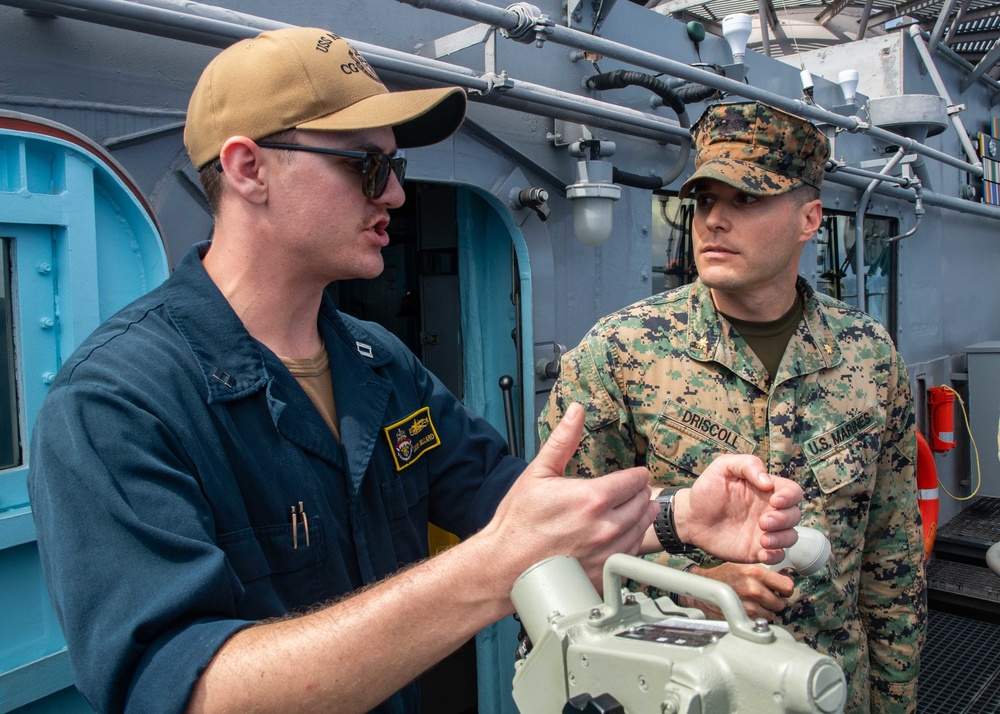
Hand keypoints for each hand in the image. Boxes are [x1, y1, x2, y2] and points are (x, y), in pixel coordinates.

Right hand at [485, 403, 658, 584]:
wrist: (505, 566)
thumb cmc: (518, 522)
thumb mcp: (538, 473)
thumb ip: (563, 441)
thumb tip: (576, 412)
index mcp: (592, 498)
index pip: (634, 481)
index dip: (637, 475)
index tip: (636, 474)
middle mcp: (605, 527)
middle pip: (643, 504)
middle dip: (641, 494)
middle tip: (637, 491)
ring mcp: (607, 553)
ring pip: (641, 529)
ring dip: (642, 517)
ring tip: (638, 510)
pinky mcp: (604, 574)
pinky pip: (631, 554)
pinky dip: (633, 541)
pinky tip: (625, 535)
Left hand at [671, 454, 802, 563]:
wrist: (690, 517)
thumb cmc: (707, 489)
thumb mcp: (723, 467)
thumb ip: (747, 465)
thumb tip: (767, 481)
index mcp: (766, 490)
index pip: (792, 492)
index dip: (790, 497)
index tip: (775, 501)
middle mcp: (769, 510)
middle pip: (794, 515)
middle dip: (784, 519)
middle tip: (763, 521)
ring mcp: (764, 531)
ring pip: (790, 536)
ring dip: (782, 539)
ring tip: (763, 539)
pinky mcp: (756, 549)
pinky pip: (777, 556)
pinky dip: (775, 556)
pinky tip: (762, 553)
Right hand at [679, 563, 793, 621]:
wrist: (703, 589)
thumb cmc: (723, 576)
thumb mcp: (744, 566)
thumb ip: (766, 573)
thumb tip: (786, 578)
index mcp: (755, 572)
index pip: (787, 586)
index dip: (785, 589)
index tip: (781, 590)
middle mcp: (754, 589)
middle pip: (781, 603)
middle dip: (774, 601)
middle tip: (764, 597)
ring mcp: (749, 606)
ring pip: (772, 614)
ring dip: (765, 611)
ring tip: (753, 603)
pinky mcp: (743, 619)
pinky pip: (760, 622)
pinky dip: (757, 618)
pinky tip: (747, 609)